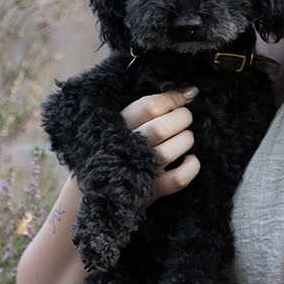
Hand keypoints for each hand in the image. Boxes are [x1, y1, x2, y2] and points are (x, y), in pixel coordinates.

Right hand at [121, 87, 199, 202]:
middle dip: (182, 118)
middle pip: (161, 128)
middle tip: (185, 117)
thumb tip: (188, 91)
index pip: (149, 106)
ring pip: (170, 152)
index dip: (173, 98)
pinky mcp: (151, 192)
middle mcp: (126, 148)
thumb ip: (143, 110)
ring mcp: (139, 172)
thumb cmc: (112, 149)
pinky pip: (178, 179)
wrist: (93, 192)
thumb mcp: (116, 124)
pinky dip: (191, 167)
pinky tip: (190, 159)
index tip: (188, 94)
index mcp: (115, 127)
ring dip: (185, 140)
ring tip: (186, 136)